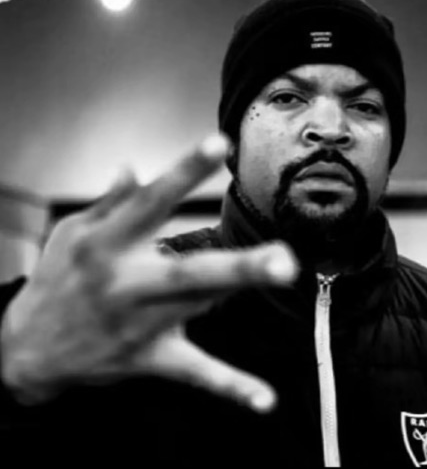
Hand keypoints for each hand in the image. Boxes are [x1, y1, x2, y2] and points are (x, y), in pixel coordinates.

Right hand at [0, 134, 297, 411]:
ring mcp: (138, 325)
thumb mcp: (69, 234)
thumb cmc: (55, 281)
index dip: (183, 172)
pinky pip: (193, 374)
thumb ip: (108, 204)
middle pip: (185, 272)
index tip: (218, 144)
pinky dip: (229, 387)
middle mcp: (125, 283)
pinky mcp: (148, 358)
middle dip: (233, 265)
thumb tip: (134, 169)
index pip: (151, 202)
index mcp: (105, 244)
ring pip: (197, 308)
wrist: (26, 350)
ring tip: (283, 270)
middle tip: (281, 254)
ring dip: (236, 291)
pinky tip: (265, 400)